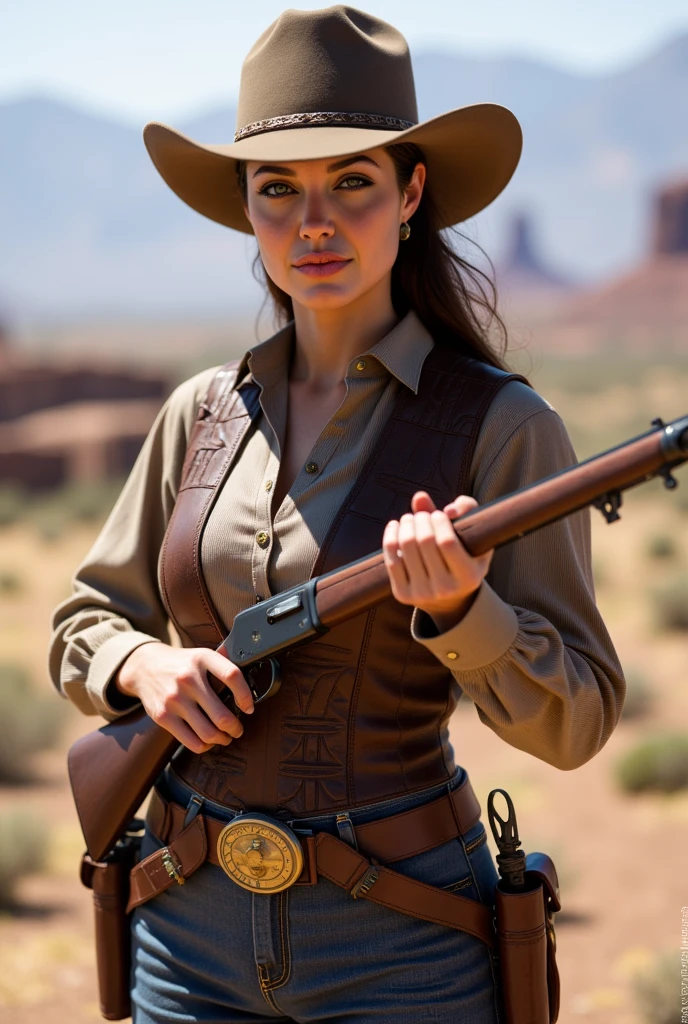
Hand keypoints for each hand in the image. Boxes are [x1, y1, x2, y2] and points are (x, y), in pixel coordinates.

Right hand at [114, 642, 253, 753]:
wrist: (144, 667)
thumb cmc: (180, 664)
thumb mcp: (200, 655)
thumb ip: (223, 661)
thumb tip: (250, 669)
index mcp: (202, 658)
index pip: (232, 676)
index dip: (246, 695)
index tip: (249, 707)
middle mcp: (188, 678)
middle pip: (222, 715)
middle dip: (235, 728)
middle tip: (237, 730)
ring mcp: (174, 699)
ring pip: (208, 733)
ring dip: (222, 740)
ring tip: (225, 737)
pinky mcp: (163, 716)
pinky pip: (191, 741)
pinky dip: (205, 746)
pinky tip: (207, 741)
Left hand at [382, 491, 493, 631]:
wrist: (449, 598)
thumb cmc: (465, 556)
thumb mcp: (474, 536)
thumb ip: (461, 509)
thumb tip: (420, 498)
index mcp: (469, 576)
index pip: (447, 541)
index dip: (439, 521)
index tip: (439, 514)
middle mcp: (446, 589)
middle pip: (424, 541)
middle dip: (421, 519)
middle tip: (422, 515)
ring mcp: (422, 594)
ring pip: (406, 547)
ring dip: (405, 524)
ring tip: (409, 518)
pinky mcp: (402, 595)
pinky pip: (391, 559)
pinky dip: (390, 536)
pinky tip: (395, 526)